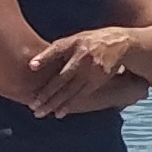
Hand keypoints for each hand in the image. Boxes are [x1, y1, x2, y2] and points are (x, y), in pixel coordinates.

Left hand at [25, 29, 140, 115]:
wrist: (121, 43)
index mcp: (75, 43)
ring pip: (70, 90)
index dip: (44, 57)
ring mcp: (92, 69)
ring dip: (54, 103)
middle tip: (32, 105)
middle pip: (62, 77)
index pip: (56, 49)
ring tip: (40, 113)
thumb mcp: (76, 38)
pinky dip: (69, 104)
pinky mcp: (99, 79)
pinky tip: (59, 113)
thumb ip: (58, 49)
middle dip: (46, 93)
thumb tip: (33, 64)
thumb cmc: (91, 41)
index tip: (31, 66)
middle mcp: (83, 56)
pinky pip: (81, 94)